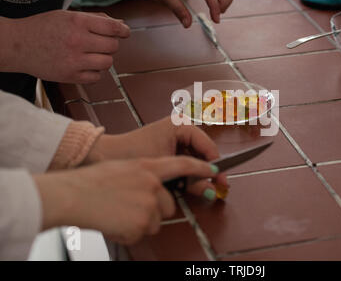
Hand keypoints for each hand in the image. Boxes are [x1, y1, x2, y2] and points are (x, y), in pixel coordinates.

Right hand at [3, 10, 129, 82]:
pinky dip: (94, 72)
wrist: (18, 45)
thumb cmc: (45, 27)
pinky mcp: (70, 76)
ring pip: (107, 63)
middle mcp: (77, 41)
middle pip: (113, 46)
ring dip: (103, 58)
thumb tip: (121, 24)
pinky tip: (84, 65)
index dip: (123, 30)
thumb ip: (96, 19)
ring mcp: (74, 60)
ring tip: (91, 54)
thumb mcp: (68, 16)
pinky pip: (96, 77)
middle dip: (110, 44)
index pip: (112, 27)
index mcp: (77, 22)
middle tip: (99, 43)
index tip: (125, 32)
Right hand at [35, 157, 215, 244]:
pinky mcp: (142, 223)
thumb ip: (143, 176)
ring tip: (118, 213)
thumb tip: (154, 189)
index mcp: (147, 167)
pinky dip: (130, 231)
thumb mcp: (122, 169)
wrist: (71, 196)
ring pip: (156, 220)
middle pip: (169, 204)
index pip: (182, 164)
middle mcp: (152, 184)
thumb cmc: (90, 182)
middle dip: (155, 209)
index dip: (199, 167)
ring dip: (141, 221)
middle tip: (130, 206)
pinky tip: (115, 221)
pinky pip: (143, 232)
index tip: (212, 169)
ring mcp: (149, 204)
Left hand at [85, 116, 227, 200]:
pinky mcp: (168, 147)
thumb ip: (192, 180)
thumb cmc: (132, 154)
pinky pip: (184, 162)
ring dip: (196, 174)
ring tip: (200, 189)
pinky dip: (186, 174)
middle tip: (217, 188)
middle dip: (207, 171)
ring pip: (195, 159)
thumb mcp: (166, 169)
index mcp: (181, 125)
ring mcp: (174, 138)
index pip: (207, 146)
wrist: (105, 155)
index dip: (216, 165)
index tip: (221, 181)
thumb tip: (212, 190)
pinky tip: (185, 185)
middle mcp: (180, 128)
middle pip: (203, 153)